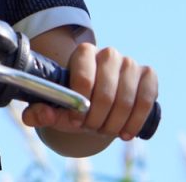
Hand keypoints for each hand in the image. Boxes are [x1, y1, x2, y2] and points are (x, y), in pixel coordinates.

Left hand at [22, 43, 157, 141]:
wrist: (101, 102)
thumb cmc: (77, 102)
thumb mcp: (58, 108)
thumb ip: (41, 112)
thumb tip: (37, 115)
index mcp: (83, 53)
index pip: (84, 79)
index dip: (80, 105)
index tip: (75, 121)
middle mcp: (108, 53)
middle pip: (106, 94)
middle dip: (97, 119)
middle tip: (91, 129)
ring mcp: (130, 63)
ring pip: (126, 100)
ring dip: (115, 124)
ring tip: (105, 131)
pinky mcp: (148, 75)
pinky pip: (146, 101)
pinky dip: (135, 122)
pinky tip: (125, 133)